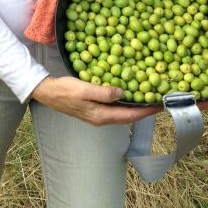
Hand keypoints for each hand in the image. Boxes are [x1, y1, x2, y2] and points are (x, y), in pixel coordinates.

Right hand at [31, 76, 161, 125]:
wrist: (48, 93)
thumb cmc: (65, 90)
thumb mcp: (84, 89)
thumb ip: (104, 92)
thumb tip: (123, 93)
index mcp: (101, 115)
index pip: (129, 115)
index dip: (145, 111)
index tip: (159, 105)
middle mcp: (102, 118)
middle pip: (128, 116)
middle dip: (144, 109)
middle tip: (158, 100)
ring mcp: (98, 114)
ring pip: (122, 112)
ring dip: (135, 106)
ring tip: (147, 96)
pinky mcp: (94, 108)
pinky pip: (115, 107)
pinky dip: (125, 102)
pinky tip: (127, 93)